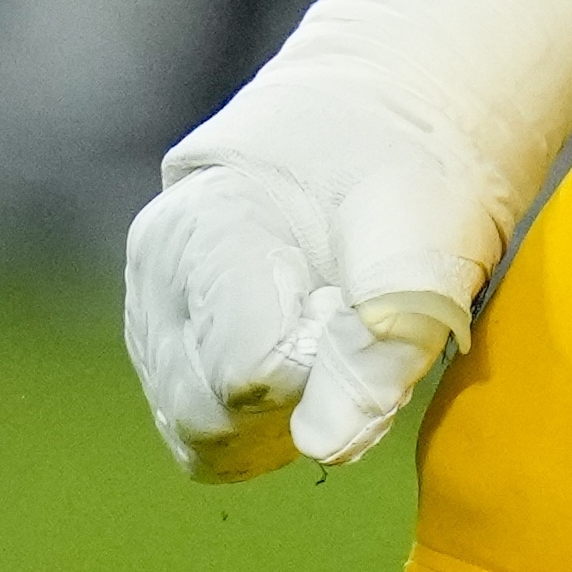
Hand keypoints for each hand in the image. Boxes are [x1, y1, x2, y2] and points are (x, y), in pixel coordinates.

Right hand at [121, 90, 495, 481]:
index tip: (354, 298)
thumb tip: (326, 445)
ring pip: (201, 434)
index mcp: (208, 228)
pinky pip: (200, 432)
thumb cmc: (400, 170)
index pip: (255, 371)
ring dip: (277, 417)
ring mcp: (149, 312)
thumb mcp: (422, 235)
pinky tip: (300, 362)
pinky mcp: (160, 346)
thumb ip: (382, 341)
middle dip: (296, 402)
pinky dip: (258, 420)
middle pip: (213, 416)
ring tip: (321, 338)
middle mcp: (158, 274)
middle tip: (344, 329)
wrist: (365, 126)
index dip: (328, 362)